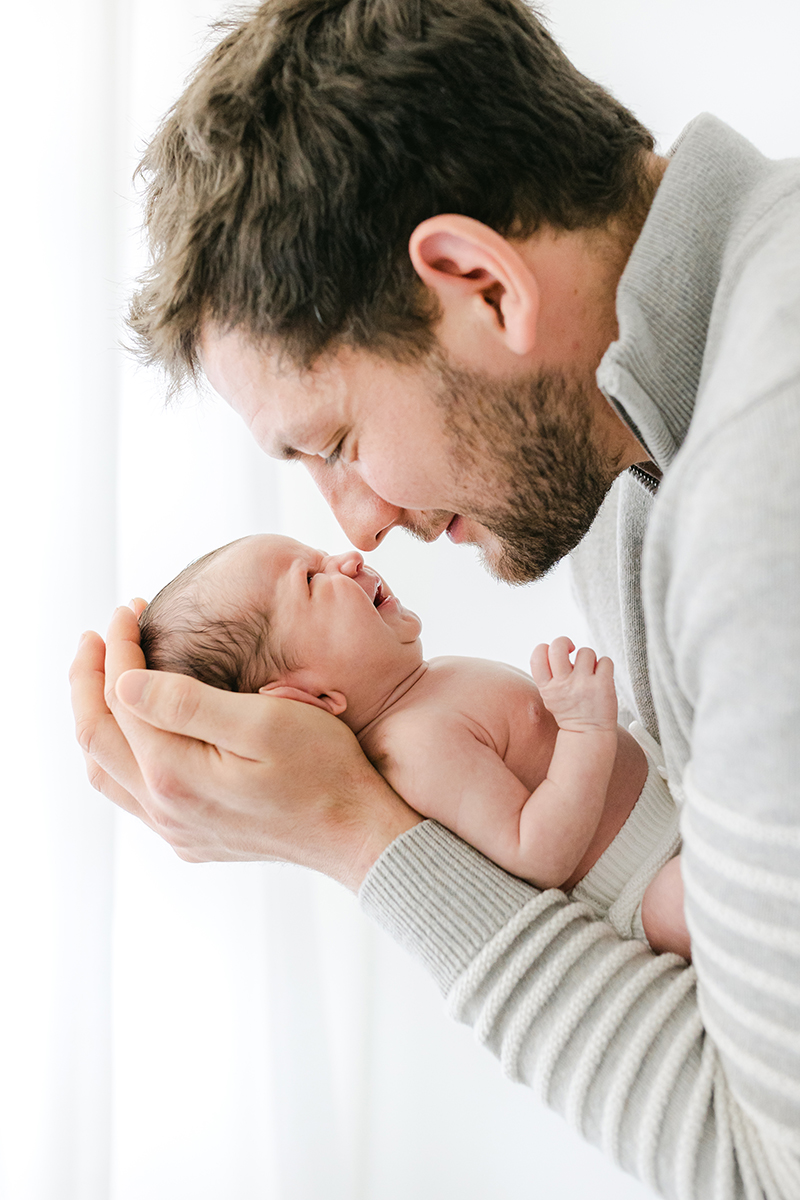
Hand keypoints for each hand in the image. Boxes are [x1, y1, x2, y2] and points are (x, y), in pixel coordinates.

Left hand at [70, 605, 420, 889]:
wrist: (358, 834)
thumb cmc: (324, 769)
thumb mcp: (265, 723)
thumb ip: (187, 704)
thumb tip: (122, 682)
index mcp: (174, 773)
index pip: (119, 697)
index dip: (116, 647)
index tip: (128, 610)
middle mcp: (164, 808)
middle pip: (96, 737)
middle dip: (88, 678)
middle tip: (98, 635)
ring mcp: (175, 828)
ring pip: (107, 771)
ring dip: (98, 718)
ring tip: (107, 677)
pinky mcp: (191, 837)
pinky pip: (133, 794)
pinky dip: (121, 752)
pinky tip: (142, 730)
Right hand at [530, 637, 616, 733]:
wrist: (588, 734)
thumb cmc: (570, 712)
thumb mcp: (550, 696)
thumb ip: (549, 675)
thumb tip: (557, 647)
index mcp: (547, 687)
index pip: (538, 654)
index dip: (545, 647)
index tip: (554, 655)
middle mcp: (563, 684)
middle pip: (558, 646)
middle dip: (565, 642)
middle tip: (571, 650)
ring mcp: (584, 683)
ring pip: (585, 652)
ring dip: (589, 660)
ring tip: (589, 674)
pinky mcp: (603, 684)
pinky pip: (605, 660)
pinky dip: (604, 667)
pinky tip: (601, 678)